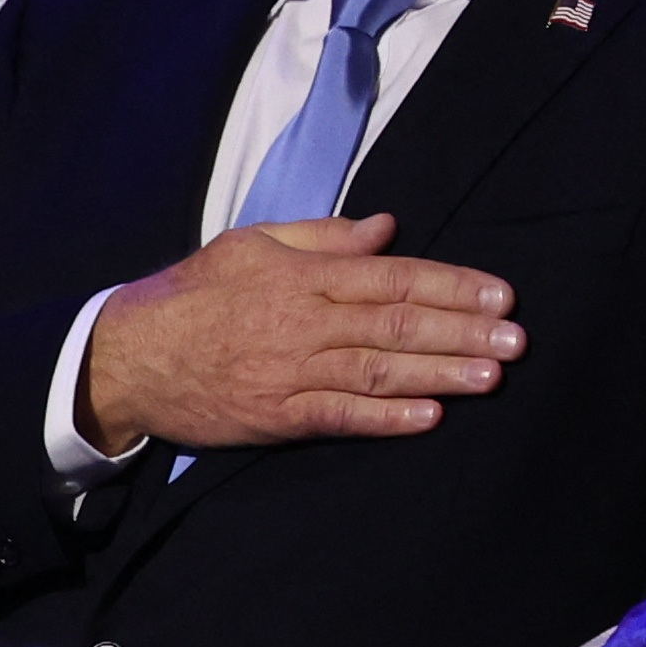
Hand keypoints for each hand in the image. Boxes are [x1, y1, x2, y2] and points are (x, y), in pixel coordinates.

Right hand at [76, 213, 525, 454]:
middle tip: (516, 337)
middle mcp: (304, 321)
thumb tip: (387, 227)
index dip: (451, 285)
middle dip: (463, 330)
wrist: (129, 356)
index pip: (393, 276)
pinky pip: (340, 416)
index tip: (500, 293)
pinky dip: (387, 419)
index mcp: (303, 274)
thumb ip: (324, 236)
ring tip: (493, 375)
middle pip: (397, 324)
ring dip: (441, 374)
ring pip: (378, 371)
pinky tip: (431, 417)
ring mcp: (291, 371)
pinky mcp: (278, 416)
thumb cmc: (194, 293)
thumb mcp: (253, 242)